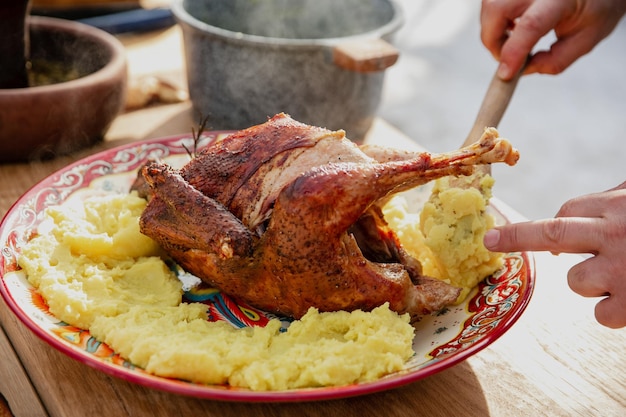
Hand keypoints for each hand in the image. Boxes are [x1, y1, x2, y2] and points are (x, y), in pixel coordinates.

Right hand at [480, 0, 625, 79]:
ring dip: (492, 29)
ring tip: (512, 40)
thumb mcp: (585, 40)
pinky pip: (493, 2)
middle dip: (492, 40)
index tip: (506, 74)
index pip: (530, 25)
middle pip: (496, 9)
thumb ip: (555, 61)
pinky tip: (512, 26)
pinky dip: (495, 19)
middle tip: (503, 56)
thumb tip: (523, 70)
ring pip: (489, 5)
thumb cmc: (597, 9)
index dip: (512, 53)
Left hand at [483, 181, 625, 327]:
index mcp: (618, 207)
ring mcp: (622, 270)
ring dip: (586, 282)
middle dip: (517, 236)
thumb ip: (614, 203)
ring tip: (622, 277)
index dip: (554, 225)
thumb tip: (581, 211)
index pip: (567, 212)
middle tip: (490, 239)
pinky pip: (601, 314)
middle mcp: (614, 235)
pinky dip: (609, 311)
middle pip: (552, 233)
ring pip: (575, 280)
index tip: (544, 238)